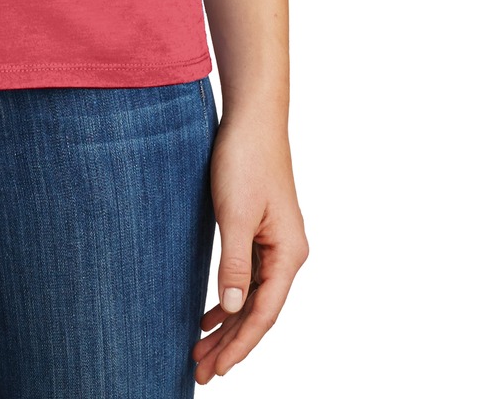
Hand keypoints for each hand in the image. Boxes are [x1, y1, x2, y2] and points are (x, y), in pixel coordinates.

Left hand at [193, 106, 308, 381]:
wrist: (253, 116)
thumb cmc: (245, 159)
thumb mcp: (234, 214)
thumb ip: (234, 264)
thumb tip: (234, 309)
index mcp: (288, 254)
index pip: (264, 314)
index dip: (240, 345)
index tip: (217, 369)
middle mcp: (288, 253)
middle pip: (258, 312)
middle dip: (230, 344)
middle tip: (200, 372)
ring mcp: (276, 243)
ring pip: (252, 297)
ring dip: (228, 325)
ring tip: (200, 351)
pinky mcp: (262, 231)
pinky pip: (248, 278)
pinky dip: (230, 299)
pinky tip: (211, 314)